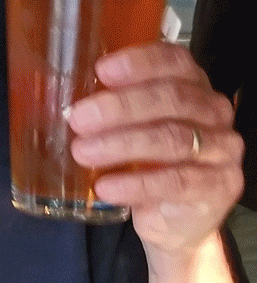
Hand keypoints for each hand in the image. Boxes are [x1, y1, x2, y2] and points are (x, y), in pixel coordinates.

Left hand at [68, 43, 243, 253]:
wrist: (176, 221)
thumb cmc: (149, 165)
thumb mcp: (130, 131)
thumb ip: (109, 110)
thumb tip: (60, 99)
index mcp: (192, 85)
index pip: (174, 60)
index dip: (139, 63)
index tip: (102, 70)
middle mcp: (214, 111)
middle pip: (171, 98)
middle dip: (120, 107)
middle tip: (78, 118)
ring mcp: (222, 149)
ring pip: (172, 138)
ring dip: (121, 144)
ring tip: (82, 152)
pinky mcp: (219, 185)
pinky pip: (176, 181)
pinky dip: (135, 184)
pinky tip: (106, 186)